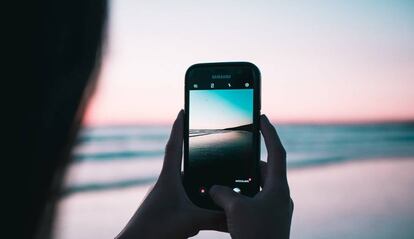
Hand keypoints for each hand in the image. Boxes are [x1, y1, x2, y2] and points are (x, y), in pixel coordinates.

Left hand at [116, 110, 225, 238]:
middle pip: (186, 166)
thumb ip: (216, 217)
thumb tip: (236, 216)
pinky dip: (197, 204)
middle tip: (216, 152)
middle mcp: (166, 185)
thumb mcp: (191, 221)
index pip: (175, 145)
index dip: (179, 127)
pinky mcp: (167, 212)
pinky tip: (208, 211)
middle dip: (199, 160)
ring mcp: (166, 199)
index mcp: (168, 178)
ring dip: (200, 186)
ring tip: (219, 188)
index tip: (183, 110)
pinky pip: (186, 202)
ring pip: (188, 187)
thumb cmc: (156, 229)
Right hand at [209, 115, 293, 238]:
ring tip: (225, 181)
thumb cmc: (256, 236)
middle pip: (265, 170)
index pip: (277, 150)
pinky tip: (227, 203)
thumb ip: (222, 192)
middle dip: (249, 162)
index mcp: (278, 187)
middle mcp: (280, 196)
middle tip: (234, 156)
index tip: (262, 117)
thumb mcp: (235, 209)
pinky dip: (242, 198)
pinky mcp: (268, 221)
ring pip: (258, 187)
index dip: (269, 132)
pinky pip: (255, 202)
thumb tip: (215, 188)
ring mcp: (275, 209)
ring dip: (243, 182)